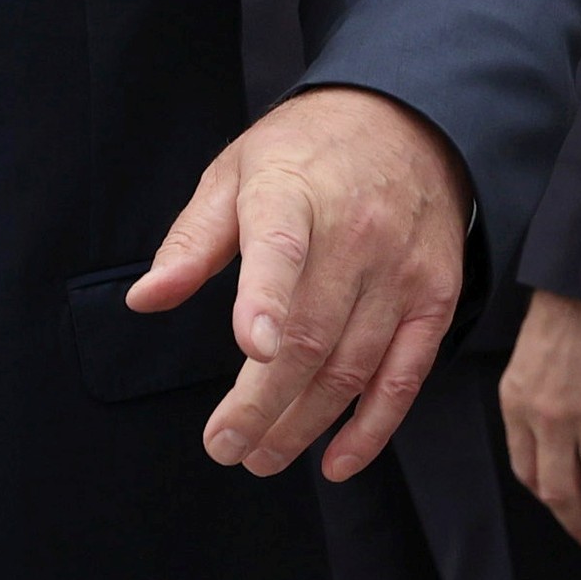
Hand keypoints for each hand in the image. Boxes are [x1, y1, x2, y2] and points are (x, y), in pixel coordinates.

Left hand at [128, 85, 471, 483]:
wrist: (410, 120)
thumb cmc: (306, 151)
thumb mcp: (237, 171)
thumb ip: (192, 241)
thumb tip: (144, 299)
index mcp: (294, 193)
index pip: (280, 247)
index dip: (267, 298)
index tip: (254, 348)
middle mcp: (355, 233)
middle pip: (311, 335)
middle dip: (263, 405)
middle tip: (223, 447)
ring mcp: (401, 270)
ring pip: (351, 367)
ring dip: (304, 425)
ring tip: (259, 456)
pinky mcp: (436, 297)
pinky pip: (405, 377)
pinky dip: (371, 428)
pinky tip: (335, 460)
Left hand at [499, 292, 580, 548]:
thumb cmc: (564, 311)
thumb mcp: (526, 359)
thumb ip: (531, 404)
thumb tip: (548, 443)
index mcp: (518, 404)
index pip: (527, 470)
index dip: (547, 496)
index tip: (563, 505)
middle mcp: (551, 419)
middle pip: (563, 491)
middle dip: (580, 521)